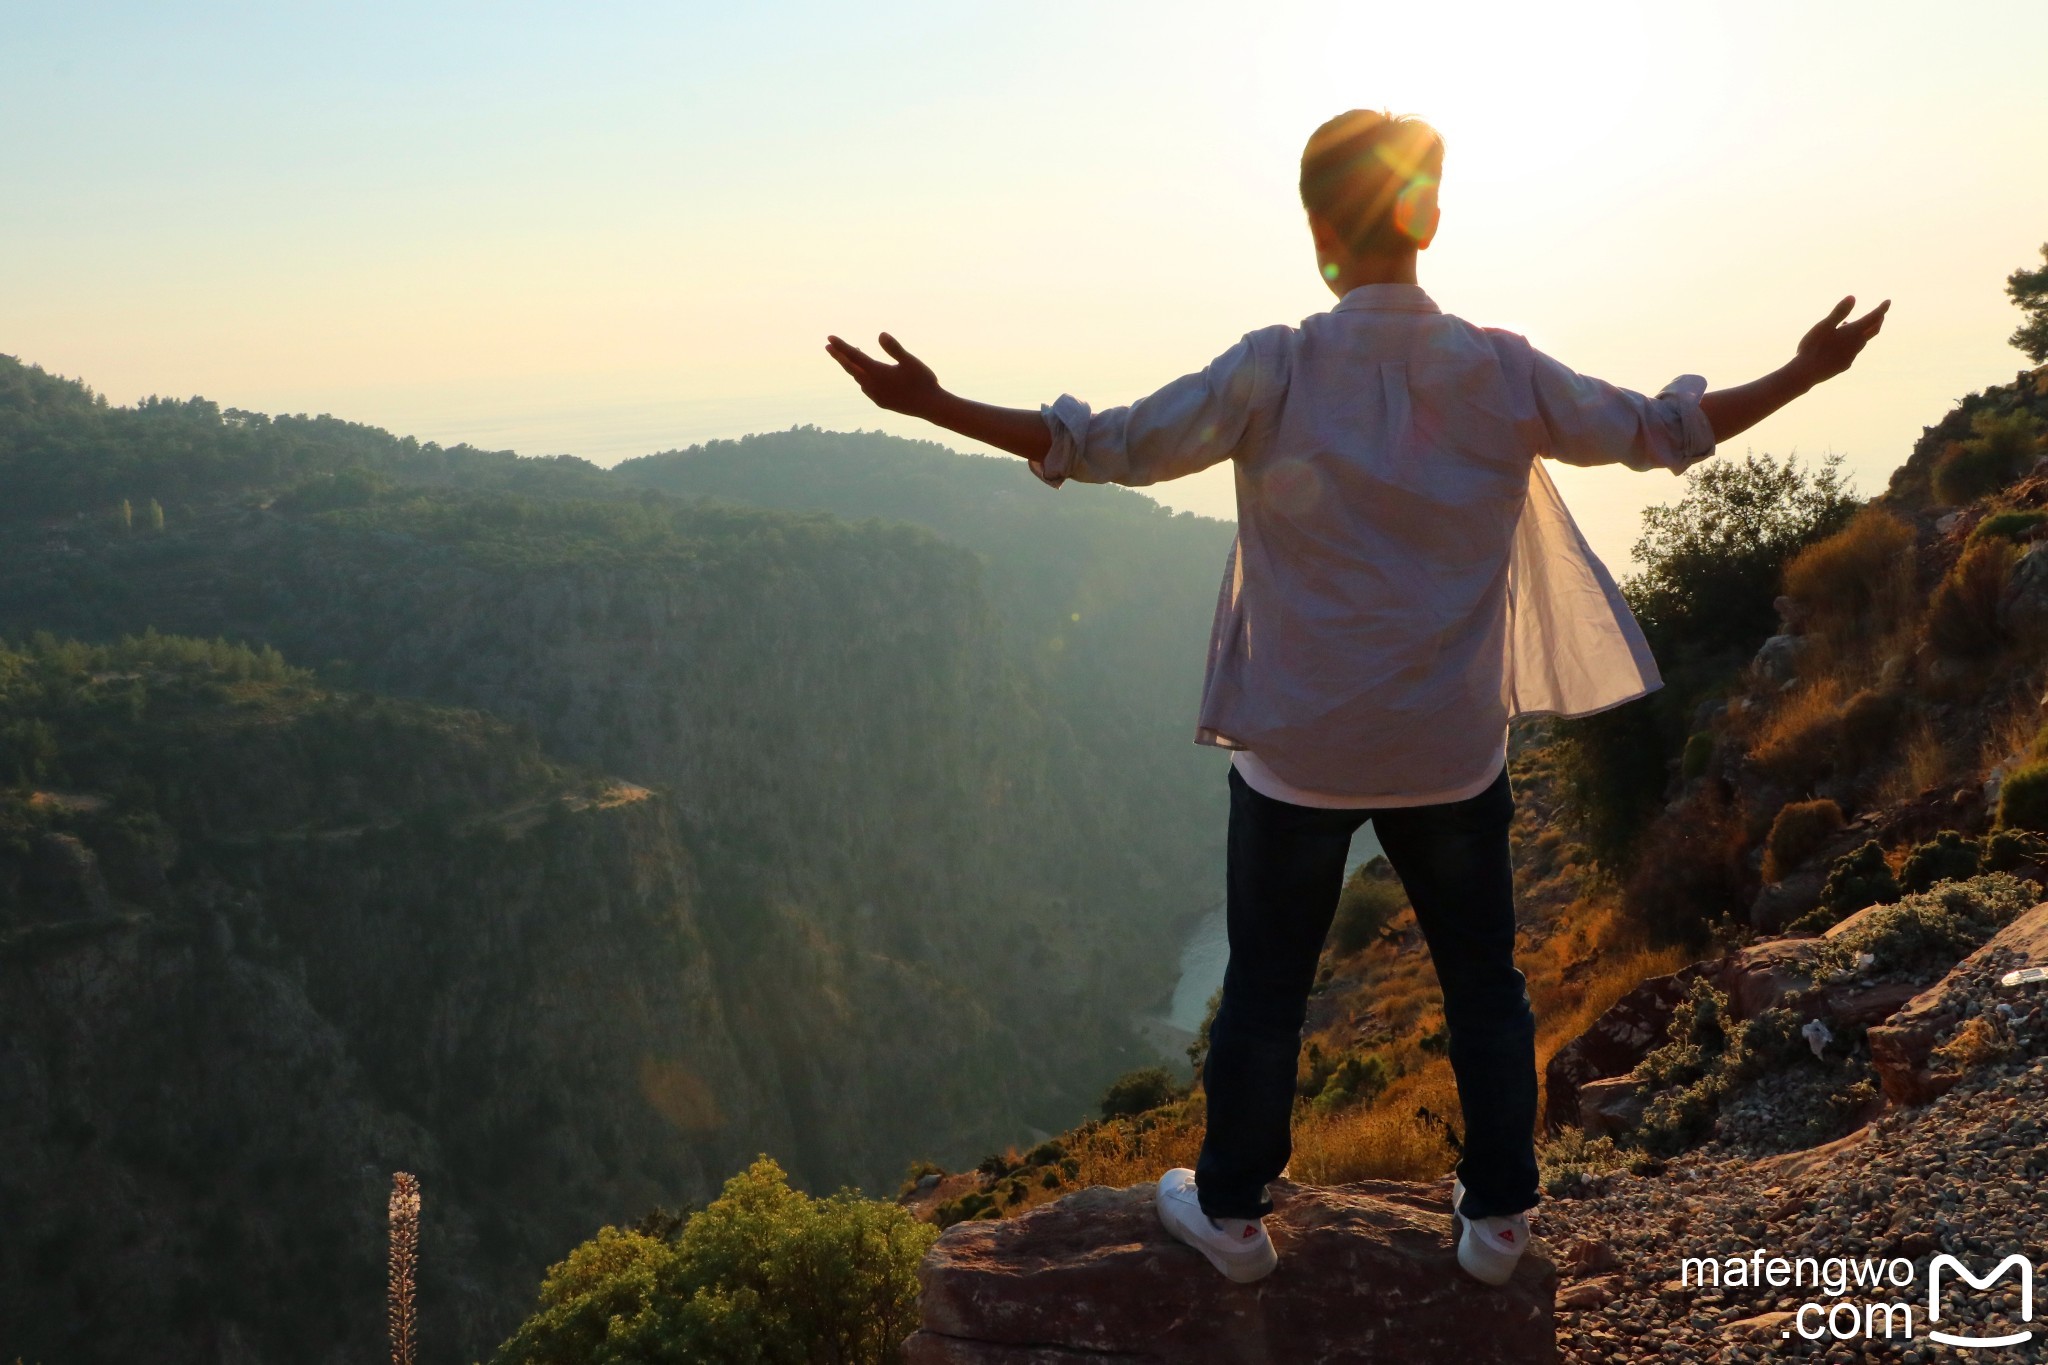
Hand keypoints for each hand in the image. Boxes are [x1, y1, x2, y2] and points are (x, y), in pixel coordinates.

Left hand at [825, 332, 942, 416]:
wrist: (930, 406)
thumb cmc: (923, 381)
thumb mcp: (910, 361)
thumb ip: (894, 348)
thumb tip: (880, 334)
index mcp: (877, 372)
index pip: (854, 356)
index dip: (841, 346)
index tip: (829, 338)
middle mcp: (872, 385)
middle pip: (851, 368)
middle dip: (839, 356)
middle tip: (828, 347)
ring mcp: (876, 396)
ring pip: (858, 378)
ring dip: (852, 367)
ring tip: (850, 356)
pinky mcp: (881, 402)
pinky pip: (866, 388)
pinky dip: (861, 378)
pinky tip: (865, 376)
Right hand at [1792, 295, 1890, 384]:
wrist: (1807, 372)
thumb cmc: (1813, 346)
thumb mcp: (1824, 326)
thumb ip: (1839, 312)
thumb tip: (1853, 297)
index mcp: (1853, 332)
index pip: (1873, 317)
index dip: (1882, 309)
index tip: (1888, 301)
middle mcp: (1857, 344)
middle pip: (1874, 330)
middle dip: (1878, 320)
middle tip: (1881, 314)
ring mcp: (1851, 356)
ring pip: (1863, 341)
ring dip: (1863, 332)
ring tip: (1853, 325)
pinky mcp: (1845, 365)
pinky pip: (1853, 351)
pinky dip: (1853, 343)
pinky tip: (1841, 344)